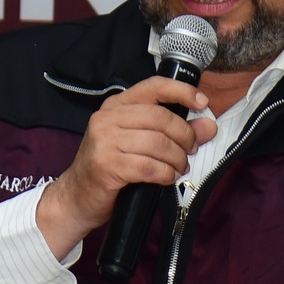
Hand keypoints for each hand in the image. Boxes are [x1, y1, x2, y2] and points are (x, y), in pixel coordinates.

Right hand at [36, 77, 214, 258]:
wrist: (76, 197)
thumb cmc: (108, 167)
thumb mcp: (138, 143)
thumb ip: (172, 131)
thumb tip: (208, 126)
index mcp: (115, 106)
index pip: (153, 87)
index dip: (181, 91)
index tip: (202, 102)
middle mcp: (107, 118)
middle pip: (161, 118)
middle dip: (184, 136)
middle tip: (190, 150)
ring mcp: (104, 141)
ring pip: (158, 143)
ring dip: (177, 159)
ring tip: (179, 168)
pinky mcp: (106, 165)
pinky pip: (149, 166)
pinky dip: (165, 174)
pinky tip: (166, 177)